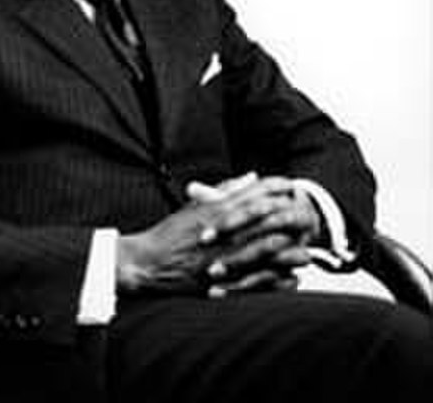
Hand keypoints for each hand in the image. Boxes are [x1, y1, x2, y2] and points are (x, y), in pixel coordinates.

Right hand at [116, 173, 317, 295]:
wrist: (149, 261)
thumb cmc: (171, 233)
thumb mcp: (196, 205)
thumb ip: (224, 190)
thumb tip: (251, 176)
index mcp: (216, 209)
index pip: (252, 193)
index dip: (274, 187)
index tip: (290, 185)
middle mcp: (223, 230)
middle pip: (265, 220)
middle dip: (288, 215)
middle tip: (307, 214)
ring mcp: (223, 254)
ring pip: (264, 250)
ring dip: (288, 250)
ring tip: (306, 252)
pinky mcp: (221, 278)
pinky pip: (256, 280)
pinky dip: (276, 279)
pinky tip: (289, 279)